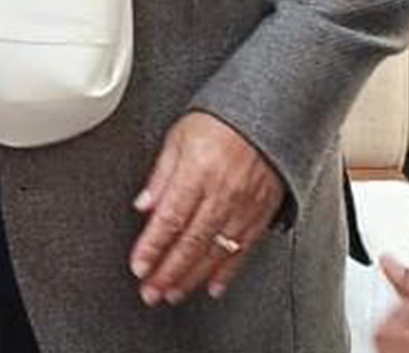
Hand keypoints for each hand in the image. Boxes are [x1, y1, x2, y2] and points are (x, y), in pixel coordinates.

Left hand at [128, 111, 285, 306]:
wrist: (269, 115)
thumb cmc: (220, 121)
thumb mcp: (178, 137)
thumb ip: (161, 174)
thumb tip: (143, 205)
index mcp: (198, 172)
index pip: (170, 218)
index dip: (153, 246)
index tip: (139, 266)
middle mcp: (223, 193)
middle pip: (191, 242)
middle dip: (168, 271)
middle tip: (151, 292)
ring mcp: (245, 206)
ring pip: (216, 252)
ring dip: (192, 278)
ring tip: (173, 293)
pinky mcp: (262, 214)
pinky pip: (244, 250)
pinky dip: (227, 272)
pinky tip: (213, 285)